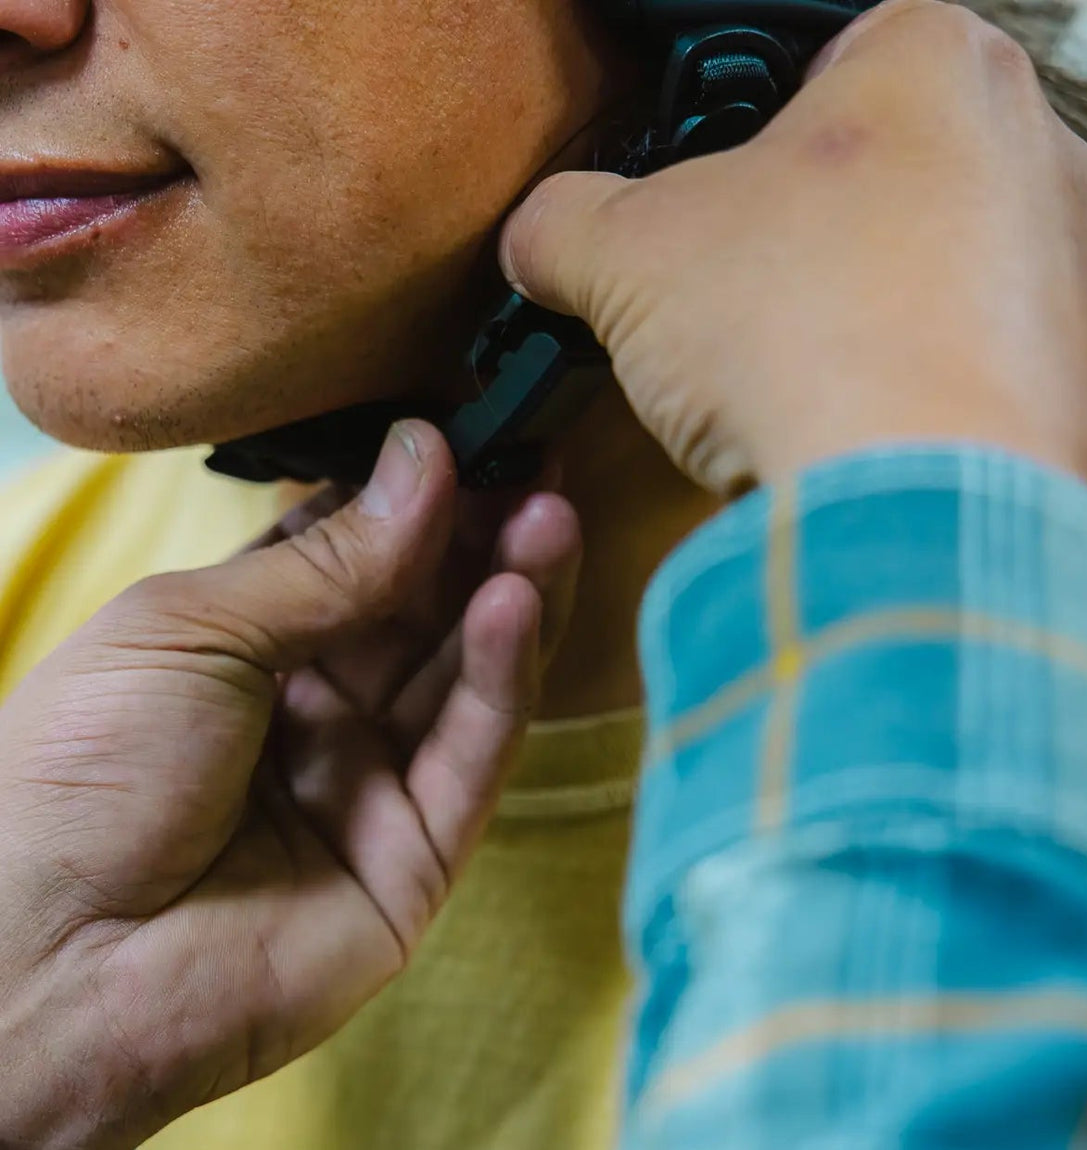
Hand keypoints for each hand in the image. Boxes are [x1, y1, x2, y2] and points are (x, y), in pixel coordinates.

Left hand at [0, 422, 579, 1148]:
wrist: (49, 965)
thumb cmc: (85, 767)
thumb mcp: (191, 629)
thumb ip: (327, 558)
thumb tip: (424, 454)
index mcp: (254, 643)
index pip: (360, 554)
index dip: (416, 497)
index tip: (472, 433)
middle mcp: (325, 705)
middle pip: (427, 610)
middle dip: (481, 536)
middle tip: (535, 467)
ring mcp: (378, 780)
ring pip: (466, 674)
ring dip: (511, 590)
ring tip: (546, 516)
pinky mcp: (422, 854)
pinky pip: (471, 754)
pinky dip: (500, 676)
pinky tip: (513, 602)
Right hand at [500, 0, 1086, 494]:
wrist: (914, 511)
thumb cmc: (803, 338)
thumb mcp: (628, 256)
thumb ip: (567, 222)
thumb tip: (543, 239)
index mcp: (933, 62)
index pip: (826, 53)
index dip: (747, 124)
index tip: (712, 191)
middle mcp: (1032, 148)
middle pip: (882, 169)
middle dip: (802, 231)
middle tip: (738, 292)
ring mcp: (1069, 270)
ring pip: (931, 270)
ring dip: (854, 314)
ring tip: (786, 375)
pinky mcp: (1077, 382)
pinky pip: (969, 363)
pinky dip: (906, 390)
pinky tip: (847, 429)